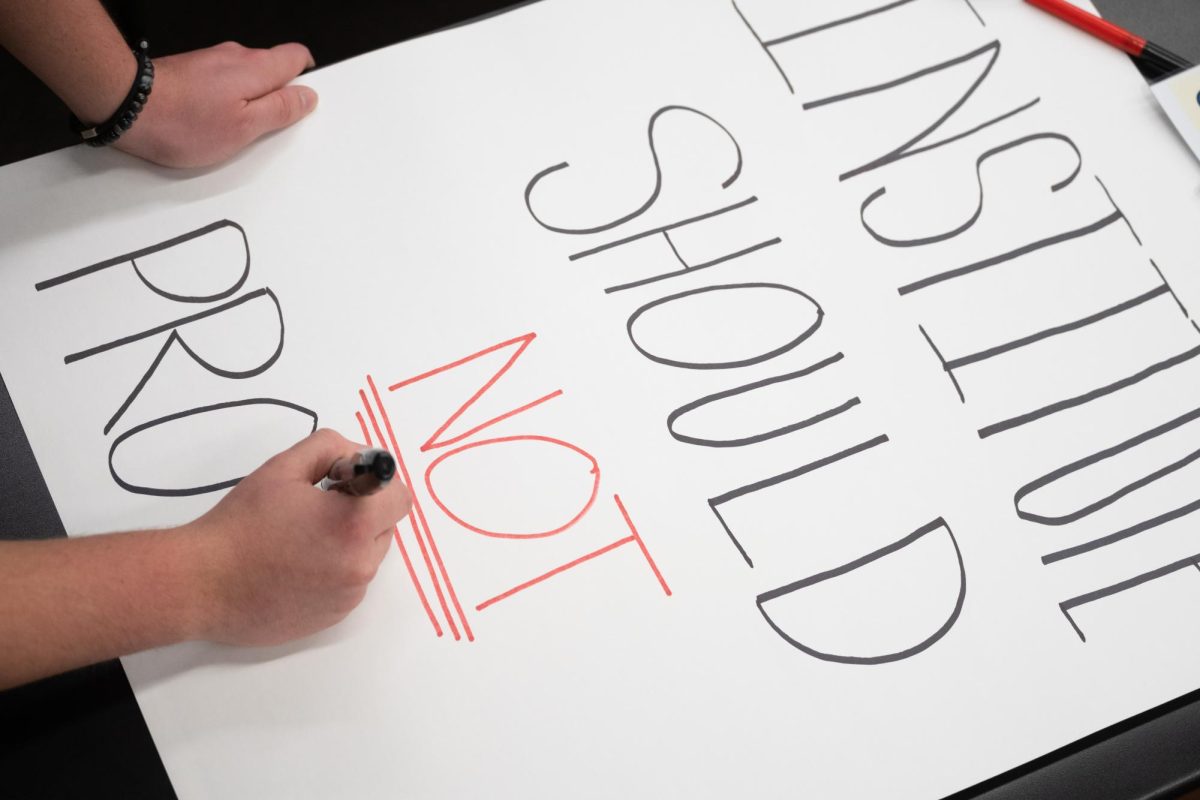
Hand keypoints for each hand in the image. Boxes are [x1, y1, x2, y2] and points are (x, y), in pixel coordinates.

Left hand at [116, 41, 318, 167]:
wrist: (127, 107)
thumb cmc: (181, 121)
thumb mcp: (246, 128)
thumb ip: (281, 110)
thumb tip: (306, 98)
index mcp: (257, 68)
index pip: (298, 58)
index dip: (307, 79)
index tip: (303, 104)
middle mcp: (236, 56)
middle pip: (273, 69)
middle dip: (277, 94)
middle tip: (268, 126)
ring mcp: (211, 61)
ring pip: (246, 77)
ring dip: (249, 99)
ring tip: (235, 129)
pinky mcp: (192, 70)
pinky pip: (222, 83)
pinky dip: (226, 100)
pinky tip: (213, 122)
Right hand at [187, 429, 411, 645]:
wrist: (202, 583)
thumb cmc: (241, 524)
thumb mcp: (284, 468)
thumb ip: (331, 449)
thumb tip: (358, 458)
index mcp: (354, 526)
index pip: (399, 498)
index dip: (375, 485)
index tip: (343, 485)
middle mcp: (360, 565)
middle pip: (384, 527)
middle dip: (360, 513)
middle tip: (315, 509)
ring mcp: (348, 596)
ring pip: (366, 556)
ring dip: (346, 543)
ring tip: (299, 540)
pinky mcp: (333, 617)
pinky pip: (348, 584)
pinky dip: (332, 571)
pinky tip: (294, 566)